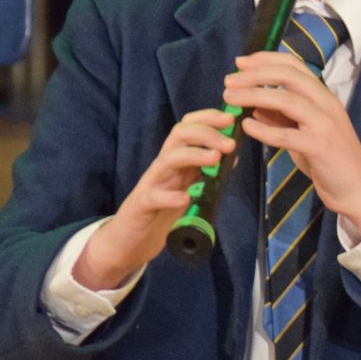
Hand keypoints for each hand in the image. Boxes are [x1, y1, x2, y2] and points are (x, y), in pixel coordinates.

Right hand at [77, 108, 236, 289]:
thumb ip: (206, 172)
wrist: (128, 241)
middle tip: (229, 143)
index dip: (207, 119)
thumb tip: (232, 156)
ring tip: (214, 159)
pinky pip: (153, 197)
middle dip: (205, 133)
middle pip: (178, 135)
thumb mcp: (188, 187)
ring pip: (167, 159)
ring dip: (193, 155)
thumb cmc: (161, 211)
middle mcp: (163, 167)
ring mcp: (151, 184)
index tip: (231, 118)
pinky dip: (170, 196)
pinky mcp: (141, 206)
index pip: (187, 128)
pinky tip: (185, 198)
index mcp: (176, 160)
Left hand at [223, 51, 360, 233]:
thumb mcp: (303, 133)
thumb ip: (282, 118)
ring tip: (230, 98)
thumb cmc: (330, 160)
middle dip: (255, 74)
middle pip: (289, 76)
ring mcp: (325, 124)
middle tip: (229, 80)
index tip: (240, 62)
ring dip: (254, 95)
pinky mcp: (320, 146)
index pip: (294, 66)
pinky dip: (264, 129)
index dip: (265, 59)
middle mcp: (326, 104)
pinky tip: (247, 127)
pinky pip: (287, 134)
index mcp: (323, 96)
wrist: (357, 188)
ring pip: (287, 100)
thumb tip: (254, 107)